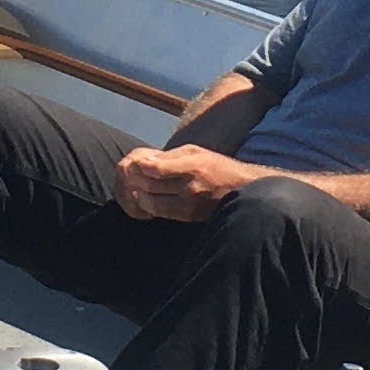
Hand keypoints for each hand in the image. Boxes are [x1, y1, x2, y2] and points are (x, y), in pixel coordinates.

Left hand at [115, 142, 254, 222]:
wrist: (241, 191)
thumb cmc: (216, 167)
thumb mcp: (196, 152)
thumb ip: (170, 156)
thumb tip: (145, 161)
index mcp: (192, 166)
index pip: (156, 168)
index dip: (140, 166)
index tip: (135, 163)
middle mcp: (190, 187)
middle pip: (151, 185)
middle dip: (135, 180)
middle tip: (128, 176)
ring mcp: (189, 204)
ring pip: (152, 202)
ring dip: (139, 195)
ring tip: (135, 188)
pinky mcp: (189, 216)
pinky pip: (161, 213)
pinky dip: (149, 206)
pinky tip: (146, 200)